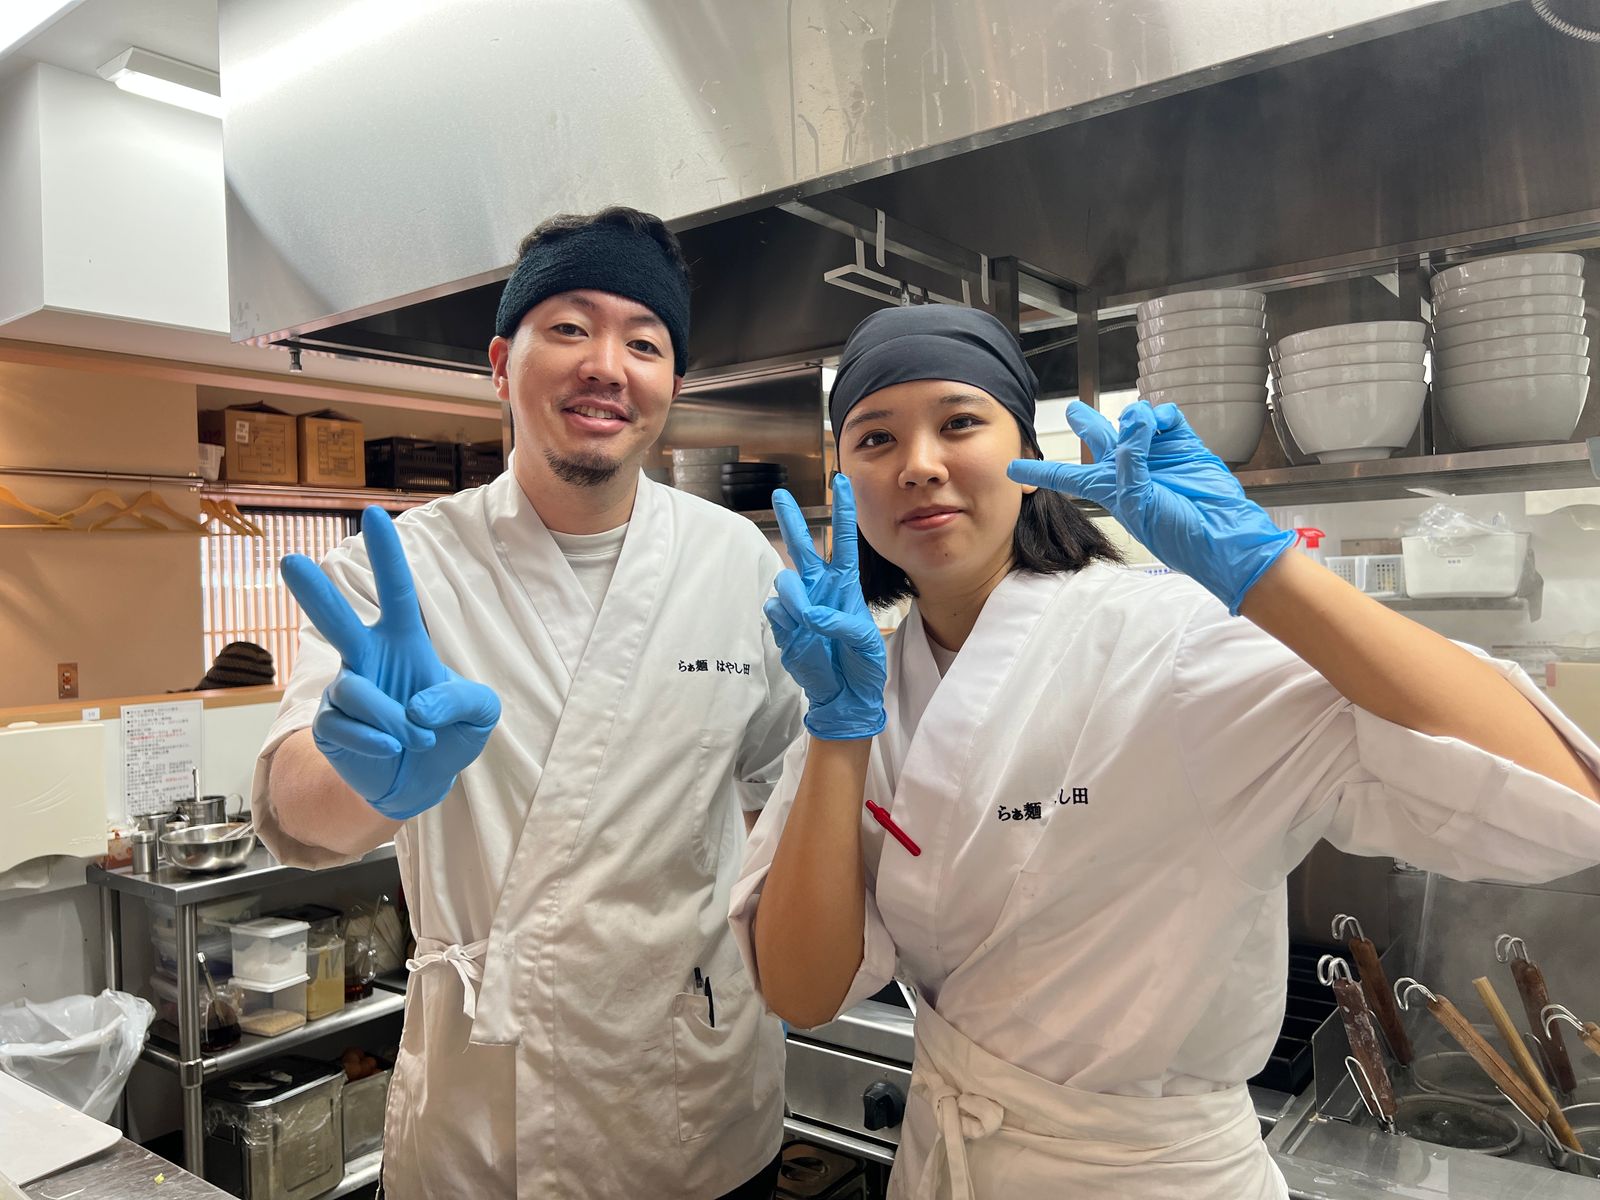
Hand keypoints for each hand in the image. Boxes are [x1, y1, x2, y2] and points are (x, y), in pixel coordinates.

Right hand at [281, 507, 500, 818]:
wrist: (422, 782)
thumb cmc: (447, 734)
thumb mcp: (479, 713)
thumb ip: (463, 700)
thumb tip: (417, 706)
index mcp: (402, 642)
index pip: (394, 591)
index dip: (386, 556)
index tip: (374, 514)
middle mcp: (366, 659)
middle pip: (337, 620)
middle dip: (314, 593)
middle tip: (290, 561)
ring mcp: (345, 691)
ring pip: (356, 690)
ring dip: (393, 718)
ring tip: (415, 737)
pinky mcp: (329, 726)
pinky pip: (347, 725)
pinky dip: (377, 740)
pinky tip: (392, 749)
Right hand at [764, 478, 886, 739]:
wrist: (845, 695)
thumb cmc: (862, 664)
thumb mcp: (865, 640)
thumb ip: (838, 620)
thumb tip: (804, 609)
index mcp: (844, 585)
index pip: (845, 542)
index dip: (843, 512)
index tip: (842, 481)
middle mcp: (819, 589)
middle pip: (803, 547)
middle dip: (792, 520)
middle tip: (780, 493)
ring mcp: (798, 607)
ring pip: (785, 583)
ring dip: (797, 600)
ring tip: (811, 625)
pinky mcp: (784, 626)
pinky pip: (778, 615)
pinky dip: (791, 628)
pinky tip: (804, 642)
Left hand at [1007, 400, 1294, 613]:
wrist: (1221, 533)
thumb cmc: (1176, 530)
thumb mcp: (1138, 502)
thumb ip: (1130, 461)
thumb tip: (1134, 420)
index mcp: (1109, 490)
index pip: (1065, 475)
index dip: (1039, 470)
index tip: (1011, 468)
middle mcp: (1130, 469)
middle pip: (1098, 439)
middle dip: (1084, 421)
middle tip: (1072, 409)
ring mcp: (1157, 454)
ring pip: (1132, 421)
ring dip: (1132, 417)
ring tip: (1140, 426)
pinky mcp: (1183, 444)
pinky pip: (1166, 418)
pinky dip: (1161, 416)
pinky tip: (1161, 424)